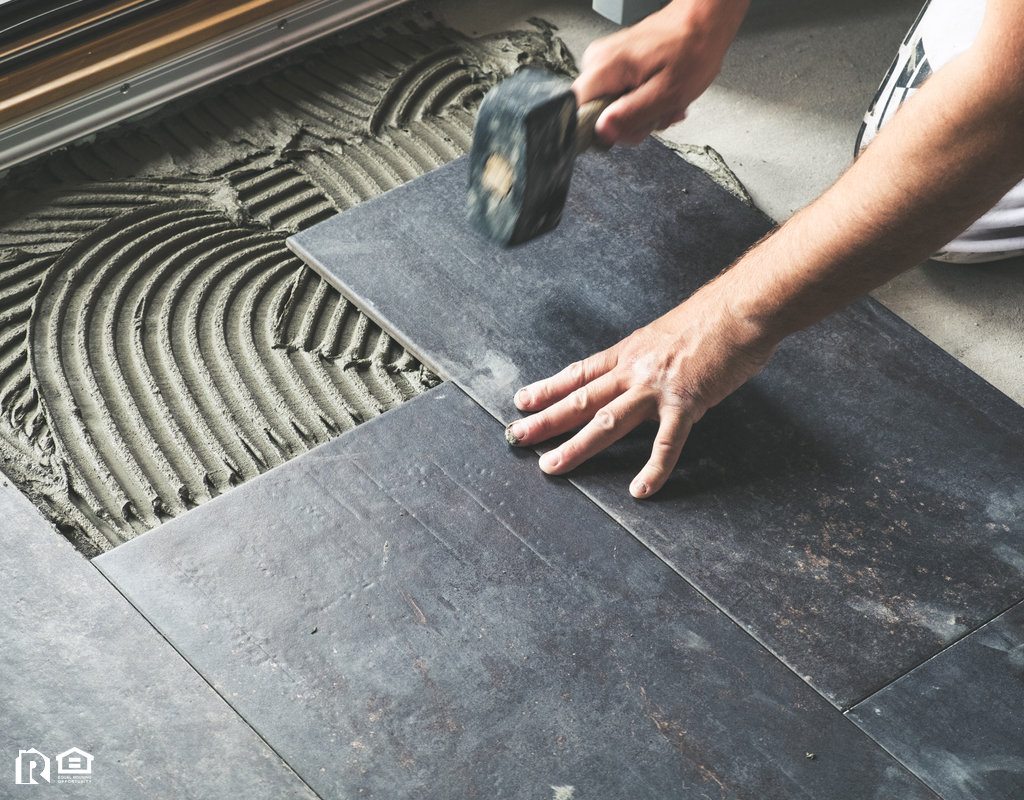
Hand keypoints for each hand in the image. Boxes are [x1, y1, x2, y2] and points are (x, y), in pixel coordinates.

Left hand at [505, 282, 775, 497]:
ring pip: (606, 421)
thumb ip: (650, 358)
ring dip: (575, 446)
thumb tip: (643, 373)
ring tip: (551, 465)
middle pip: (580, 398)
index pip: (579, 373)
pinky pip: (666, 443)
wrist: (743, 307)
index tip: (522, 401)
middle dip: (545, 419)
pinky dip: (653, 469)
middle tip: (516, 436)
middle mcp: (635, 369)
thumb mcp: (667, 334)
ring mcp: (657, 387)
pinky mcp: (687, 402)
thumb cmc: (713, 317)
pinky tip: (640, 490)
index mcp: (630, 352)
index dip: (548, 388)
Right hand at [574, 0, 749, 144]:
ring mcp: (604, 63)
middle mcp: (598, 62)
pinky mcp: (614, 65)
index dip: (601, 130)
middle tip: (656, 115)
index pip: (577, 113)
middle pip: (595, 115)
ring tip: (662, 103)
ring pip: (609, 109)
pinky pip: (618, 96)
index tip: (627, 127)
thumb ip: (631, 115)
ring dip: (639, 114)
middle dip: (629, 123)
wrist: (703, 23)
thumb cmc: (692, 49)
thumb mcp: (666, 92)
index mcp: (605, 67)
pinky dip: (640, 102)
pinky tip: (658, 96)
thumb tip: (603, 132)